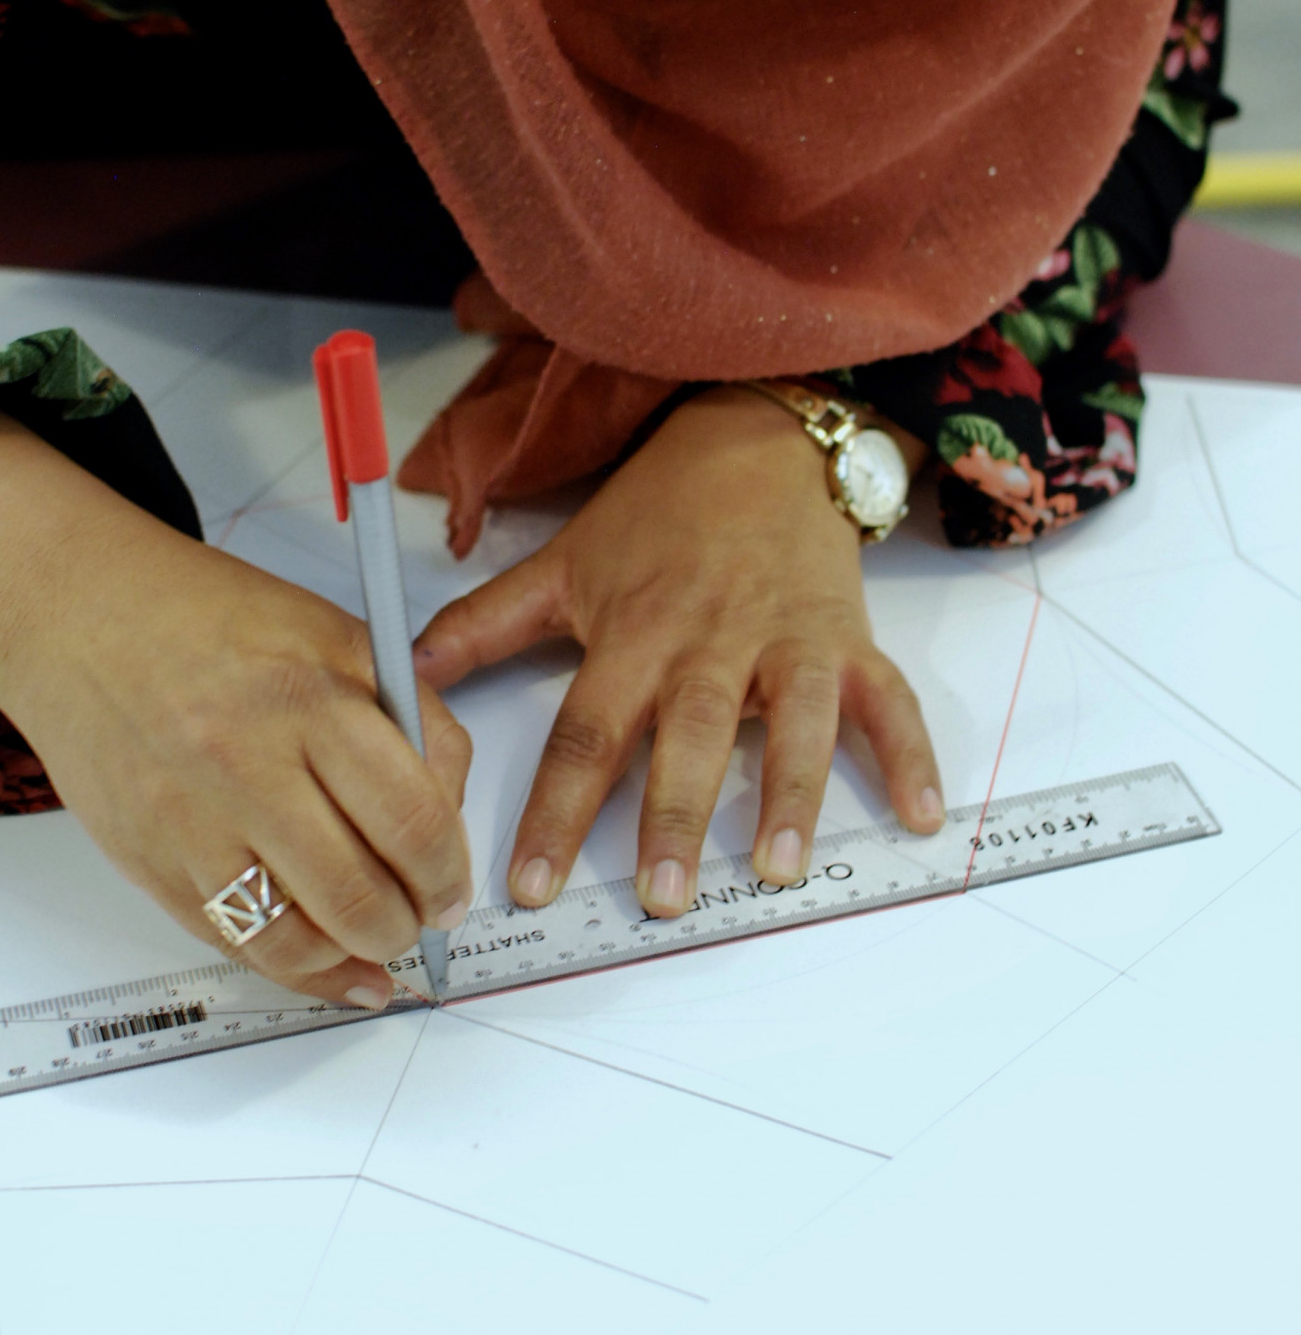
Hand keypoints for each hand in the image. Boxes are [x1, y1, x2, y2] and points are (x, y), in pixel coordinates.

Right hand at [0, 407, 472, 1007]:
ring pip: (298, 938)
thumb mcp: (335, 633)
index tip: (453, 885)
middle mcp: (247, 764)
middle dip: (409, 922)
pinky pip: (234, 944)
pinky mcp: (149, 861)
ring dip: (356, 955)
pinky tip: (332, 970)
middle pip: (359, 893)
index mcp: (310, 698)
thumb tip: (451, 809)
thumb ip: (410, 714)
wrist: (77, 614)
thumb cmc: (210, 616)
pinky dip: (296, 970)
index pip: (411, 817)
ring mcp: (191, 821)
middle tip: (424, 915)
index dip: (447, 870)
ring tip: (377, 939)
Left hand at [415, 387, 940, 917]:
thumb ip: (488, 620)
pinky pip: (887, 700)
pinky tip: (924, 815)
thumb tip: (410, 670)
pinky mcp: (847, 638)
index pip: (585, 732)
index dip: (556, 809)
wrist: (756, 438)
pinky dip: (913, 754)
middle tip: (662, 896)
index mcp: (634, 634)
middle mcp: (711, 643)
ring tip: (780, 867)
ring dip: (791, 793)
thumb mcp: (567, 561)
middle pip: (689, 736)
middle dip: (675, 816)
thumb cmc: (659, 512)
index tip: (530, 884)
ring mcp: (786, 642)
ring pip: (793, 722)